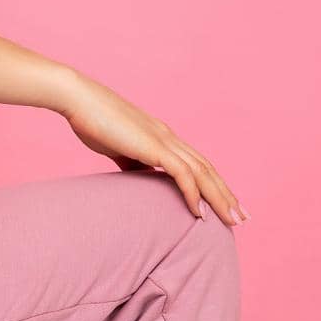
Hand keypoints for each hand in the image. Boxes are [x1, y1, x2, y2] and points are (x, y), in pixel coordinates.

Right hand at [54, 69, 247, 224]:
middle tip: (241, 218)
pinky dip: (193, 194)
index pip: (196, 163)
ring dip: (220, 198)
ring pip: (202, 173)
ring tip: (232, 220)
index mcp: (161, 137)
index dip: (212, 184)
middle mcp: (169, 137)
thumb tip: (138, 177)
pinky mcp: (153, 146)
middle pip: (207, 169)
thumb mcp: (116, 147)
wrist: (79, 99)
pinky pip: (182, 174)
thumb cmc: (91, 120)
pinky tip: (199, 213)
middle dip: (226, 195)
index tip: (223, 204)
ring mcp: (163, 140)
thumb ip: (130, 161)